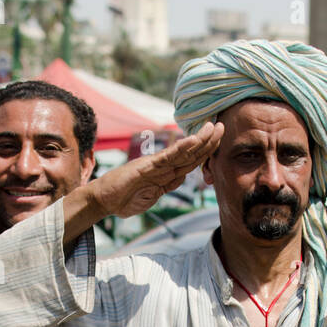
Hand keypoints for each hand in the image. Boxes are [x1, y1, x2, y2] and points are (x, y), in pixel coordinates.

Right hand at [85, 122, 222, 219]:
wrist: (103, 200)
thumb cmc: (124, 198)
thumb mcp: (152, 196)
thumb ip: (167, 186)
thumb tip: (182, 178)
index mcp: (165, 173)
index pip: (190, 162)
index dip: (206, 152)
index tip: (219, 142)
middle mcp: (162, 166)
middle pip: (190, 153)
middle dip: (208, 141)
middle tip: (223, 126)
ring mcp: (155, 165)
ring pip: (182, 152)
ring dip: (199, 140)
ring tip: (213, 127)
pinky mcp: (146, 166)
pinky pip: (167, 157)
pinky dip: (181, 149)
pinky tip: (193, 140)